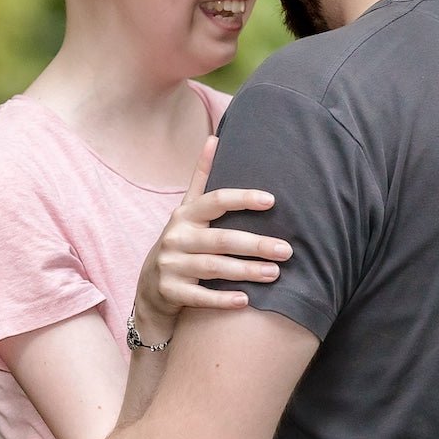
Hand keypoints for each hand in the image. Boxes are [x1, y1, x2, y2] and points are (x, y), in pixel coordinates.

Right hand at [133, 136, 291, 339]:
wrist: (151, 286)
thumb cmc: (182, 241)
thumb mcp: (188, 210)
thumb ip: (202, 177)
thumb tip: (214, 137)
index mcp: (185, 215)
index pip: (215, 201)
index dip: (242, 199)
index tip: (271, 200)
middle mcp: (176, 238)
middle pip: (220, 239)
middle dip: (255, 244)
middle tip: (287, 250)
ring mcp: (171, 266)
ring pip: (213, 268)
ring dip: (246, 271)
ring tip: (275, 273)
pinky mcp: (171, 292)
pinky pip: (200, 297)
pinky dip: (222, 299)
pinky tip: (246, 301)